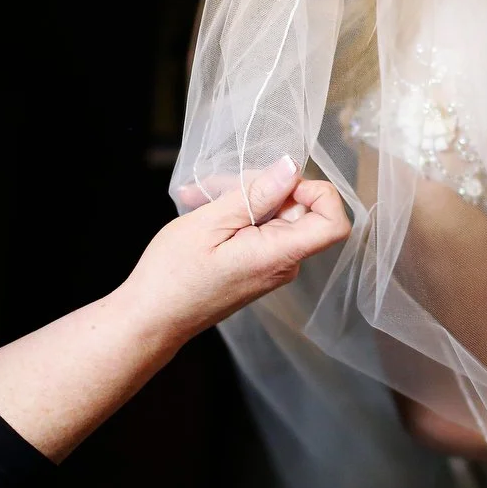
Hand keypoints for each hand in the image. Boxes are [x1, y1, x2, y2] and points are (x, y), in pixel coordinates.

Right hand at [122, 155, 349, 338]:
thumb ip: (256, 194)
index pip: (335, 223)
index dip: (317, 193)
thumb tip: (291, 168)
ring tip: (199, 197)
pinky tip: (201, 209)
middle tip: (218, 184)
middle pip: (301, 209)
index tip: (280, 182)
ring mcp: (271, 266)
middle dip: (263, 186)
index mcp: (279, 255)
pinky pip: (259, 228)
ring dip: (241, 197)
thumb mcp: (211, 223)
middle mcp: (284, 263)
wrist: (151, 319)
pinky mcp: (257, 265)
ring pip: (274, 214)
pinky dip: (235, 213)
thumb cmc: (172, 276)